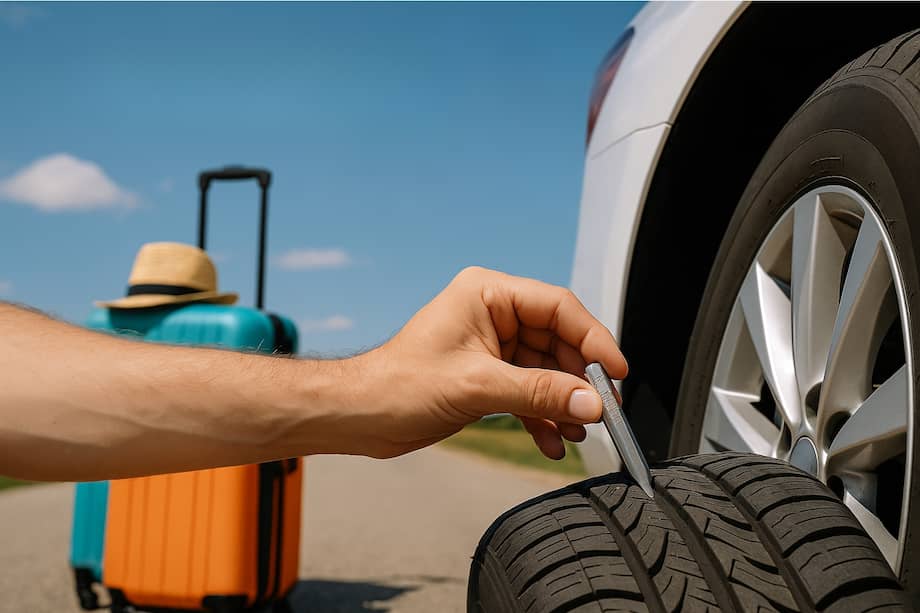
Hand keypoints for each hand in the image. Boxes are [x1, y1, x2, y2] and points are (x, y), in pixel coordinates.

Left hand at [354, 266, 627, 459]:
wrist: (360, 416)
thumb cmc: (397, 385)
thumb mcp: (477, 388)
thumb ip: (539, 393)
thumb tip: (591, 402)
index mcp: (487, 293)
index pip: (558, 307)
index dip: (593, 339)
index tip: (615, 372)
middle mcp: (492, 314)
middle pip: (558, 340)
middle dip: (579, 380)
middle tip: (602, 410)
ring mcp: (491, 346)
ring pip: (546, 370)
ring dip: (563, 402)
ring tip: (579, 431)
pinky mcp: (486, 375)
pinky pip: (528, 391)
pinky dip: (542, 416)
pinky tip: (553, 441)